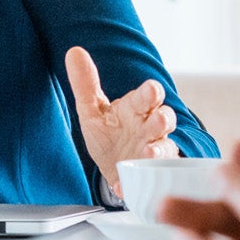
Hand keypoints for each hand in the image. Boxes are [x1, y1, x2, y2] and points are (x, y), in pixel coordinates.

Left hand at [64, 46, 177, 196]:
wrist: (112, 166)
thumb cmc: (110, 132)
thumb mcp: (92, 110)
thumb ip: (85, 83)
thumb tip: (73, 51)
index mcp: (137, 109)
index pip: (149, 95)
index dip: (151, 92)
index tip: (150, 91)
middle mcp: (151, 129)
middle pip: (165, 119)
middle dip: (163, 119)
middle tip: (159, 120)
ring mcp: (154, 152)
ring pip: (165, 149)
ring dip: (158, 151)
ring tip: (148, 153)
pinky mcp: (150, 176)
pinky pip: (150, 180)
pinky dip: (136, 184)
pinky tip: (123, 188)